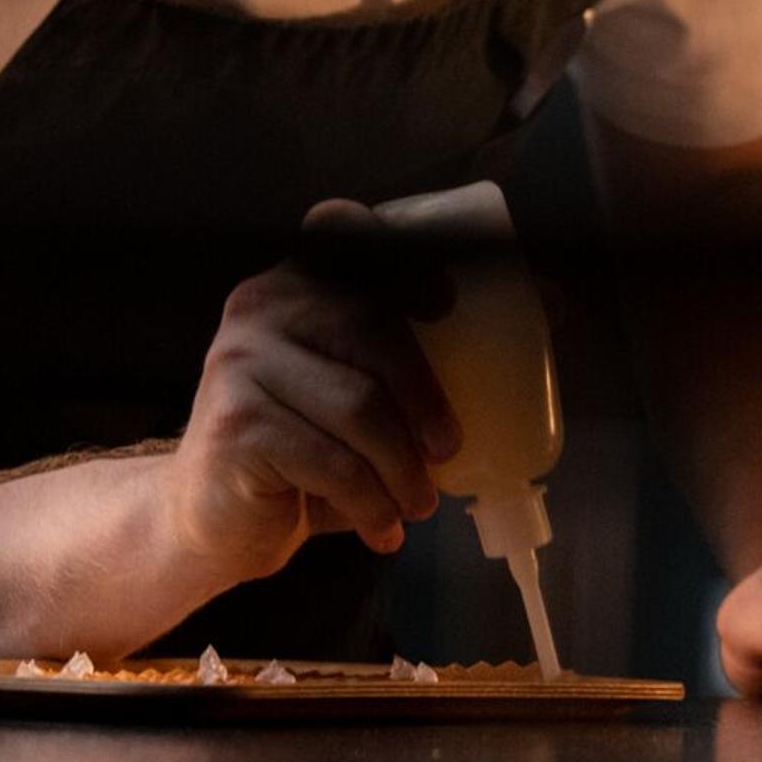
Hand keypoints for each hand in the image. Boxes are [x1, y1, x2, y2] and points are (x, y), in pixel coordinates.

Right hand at [162, 210, 460, 585]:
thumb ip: (415, 356)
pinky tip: (382, 528)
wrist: (215, 519)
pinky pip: (331, 462)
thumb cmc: (306, 448)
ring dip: (403, 467)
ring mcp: (239, 362)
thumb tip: (546, 314)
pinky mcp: (234, 426)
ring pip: (359, 405)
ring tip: (416, 503)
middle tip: (449, 450)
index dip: (403, 254)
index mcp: (297, 281)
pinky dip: (371, 502)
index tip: (448, 301)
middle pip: (369, 325)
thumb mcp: (357, 390)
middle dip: (425, 394)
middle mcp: (261, 306)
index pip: (344, 232)